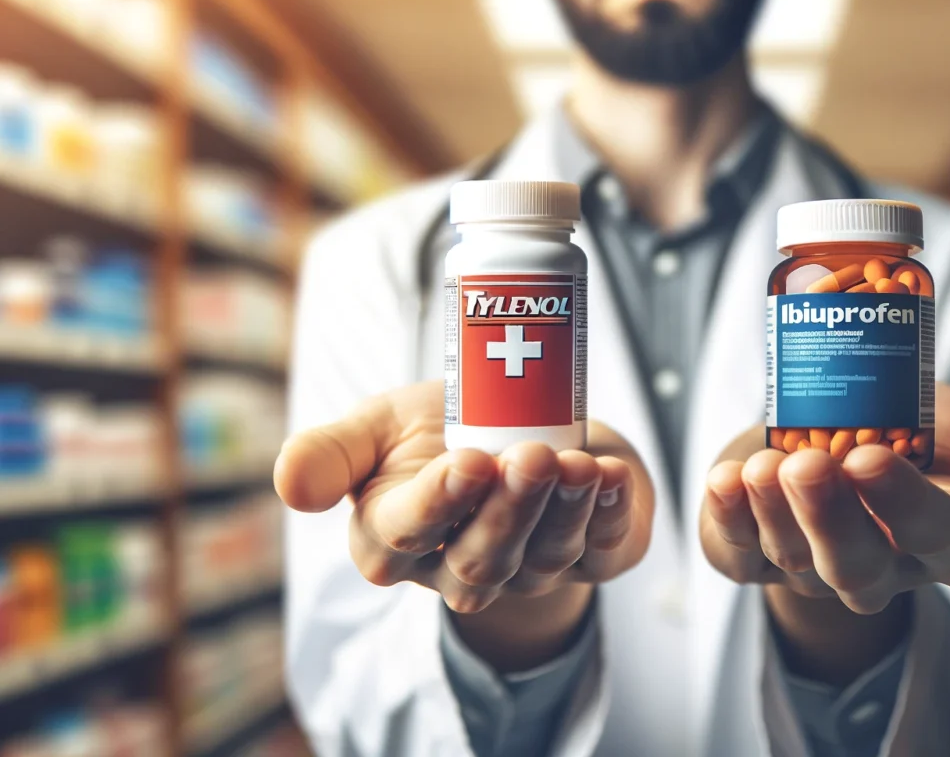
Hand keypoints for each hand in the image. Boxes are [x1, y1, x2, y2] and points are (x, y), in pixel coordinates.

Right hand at [273, 381, 653, 614]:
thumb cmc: (445, 426)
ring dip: (565, 513)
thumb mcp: (378, 426)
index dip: (440, 505)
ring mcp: (526, 572)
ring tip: (580, 465)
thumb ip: (330, 453)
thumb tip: (289, 488)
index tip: (468, 461)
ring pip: (544, 558)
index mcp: (394, 541)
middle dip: (511, 511)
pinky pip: (600, 551)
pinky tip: (614, 478)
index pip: (407, 537)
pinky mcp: (588, 559)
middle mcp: (456, 570)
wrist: (527, 424)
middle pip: (482, 562)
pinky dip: (611, 517)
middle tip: (533, 458)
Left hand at [701, 382, 949, 614]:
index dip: (904, 507)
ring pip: (796, 561)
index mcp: (947, 537)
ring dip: (775, 513)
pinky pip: (738, 555)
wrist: (829, 425)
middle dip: (830, 518)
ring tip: (759, 467)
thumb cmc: (911, 424)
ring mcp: (813, 569)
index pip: (940, 539)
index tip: (870, 458)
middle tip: (806, 465)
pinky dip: (727, 519)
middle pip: (859, 567)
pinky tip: (724, 483)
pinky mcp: (753, 555)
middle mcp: (883, 566)